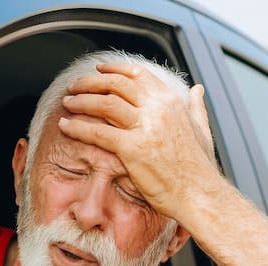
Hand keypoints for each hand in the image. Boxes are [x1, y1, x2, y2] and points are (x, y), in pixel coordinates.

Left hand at [58, 63, 219, 219]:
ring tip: (67, 103)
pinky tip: (66, 126)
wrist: (198, 194)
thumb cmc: (197, 168)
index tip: (99, 69)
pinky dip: (78, 127)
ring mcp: (145, 128)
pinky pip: (98, 132)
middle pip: (116, 84)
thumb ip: (196, 108)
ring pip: (104, 103)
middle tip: (74, 87)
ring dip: (81, 100)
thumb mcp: (201, 130)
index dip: (115, 69)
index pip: (138, 74)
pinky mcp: (132, 149)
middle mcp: (158, 109)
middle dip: (90, 82)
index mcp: (171, 102)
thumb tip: (197, 89)